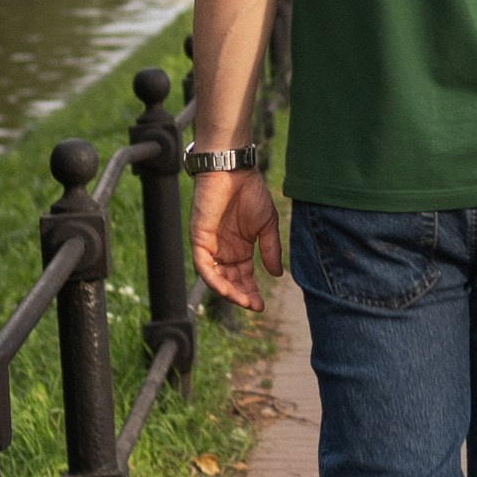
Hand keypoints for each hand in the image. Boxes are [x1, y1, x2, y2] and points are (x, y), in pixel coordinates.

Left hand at [193, 169, 283, 312]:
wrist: (233, 171)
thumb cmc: (250, 192)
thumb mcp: (267, 225)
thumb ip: (270, 249)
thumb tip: (277, 274)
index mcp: (239, 248)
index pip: (242, 277)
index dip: (251, 292)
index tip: (260, 306)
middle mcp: (223, 250)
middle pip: (230, 281)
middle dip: (241, 296)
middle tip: (253, 305)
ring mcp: (210, 246)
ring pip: (215, 278)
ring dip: (228, 292)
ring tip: (242, 300)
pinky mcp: (199, 239)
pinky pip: (204, 266)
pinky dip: (214, 279)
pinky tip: (227, 289)